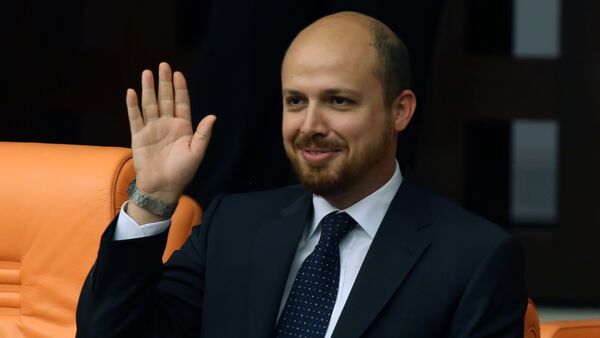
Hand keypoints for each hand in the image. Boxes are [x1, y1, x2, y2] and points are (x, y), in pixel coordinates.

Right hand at [126, 62, 215, 204]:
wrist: (162, 187)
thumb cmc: (182, 172)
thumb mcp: (196, 152)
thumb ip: (203, 133)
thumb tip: (213, 116)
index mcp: (183, 127)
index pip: (181, 102)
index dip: (180, 88)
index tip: (178, 73)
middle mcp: (167, 125)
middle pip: (165, 99)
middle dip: (164, 82)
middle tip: (162, 65)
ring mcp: (152, 129)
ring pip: (150, 104)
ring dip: (148, 88)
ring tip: (147, 73)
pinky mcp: (138, 136)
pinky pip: (135, 117)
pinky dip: (133, 105)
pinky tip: (131, 92)